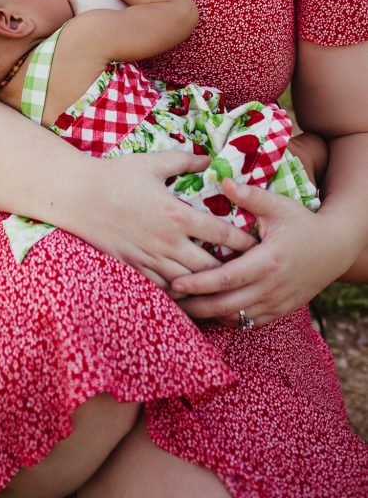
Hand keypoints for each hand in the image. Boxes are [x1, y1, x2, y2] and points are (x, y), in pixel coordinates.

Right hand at [72, 150, 256, 289]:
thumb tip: (209, 159)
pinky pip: (162, 289)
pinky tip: (188, 291)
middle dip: (230, 270)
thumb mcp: (153, 163)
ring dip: (206, 285)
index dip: (243, 242)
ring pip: (188, 283)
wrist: (79, 196)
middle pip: (210, 267)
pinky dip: (179, 292)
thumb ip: (185, 161)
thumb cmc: (116, 176)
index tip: (256, 244)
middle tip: (244, 270)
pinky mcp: (134, 267)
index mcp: (176, 214)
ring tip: (222, 284)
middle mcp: (167, 242)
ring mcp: (150, 258)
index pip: (221, 234)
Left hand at [170, 177, 344, 325]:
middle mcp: (271, 287)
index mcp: (267, 261)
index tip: (175, 283)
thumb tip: (221, 181)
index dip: (199, 284)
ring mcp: (277, 303)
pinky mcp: (280, 310)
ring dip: (210, 315)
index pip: (227, 278)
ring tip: (183, 307)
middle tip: (169, 301)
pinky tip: (210, 311)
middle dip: (196, 305)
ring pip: (237, 318)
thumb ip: (249, 196)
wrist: (334, 248)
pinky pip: (250, 323)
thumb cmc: (302, 223)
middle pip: (227, 305)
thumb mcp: (278, 206)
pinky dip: (229, 320)